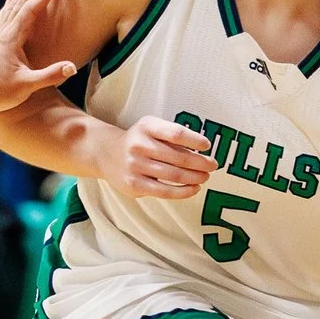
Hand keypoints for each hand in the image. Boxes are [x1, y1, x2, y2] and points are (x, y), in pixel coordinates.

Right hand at [100, 116, 214, 198]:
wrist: (107, 153)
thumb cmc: (139, 140)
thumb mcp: (151, 127)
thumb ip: (172, 135)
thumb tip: (203, 150)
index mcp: (147, 126)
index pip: (176, 133)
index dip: (195, 141)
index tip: (207, 146)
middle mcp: (140, 145)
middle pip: (178, 157)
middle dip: (200, 163)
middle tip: (213, 165)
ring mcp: (135, 166)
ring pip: (173, 175)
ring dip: (195, 177)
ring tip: (205, 177)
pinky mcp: (134, 185)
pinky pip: (164, 191)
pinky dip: (183, 191)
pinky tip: (194, 188)